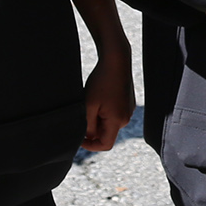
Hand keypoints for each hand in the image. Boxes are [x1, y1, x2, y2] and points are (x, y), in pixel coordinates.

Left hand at [68, 0, 134, 151]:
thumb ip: (87, 125)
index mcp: (117, 121)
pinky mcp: (127, 102)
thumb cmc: (101, 82)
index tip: (77, 137)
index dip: (90, 146)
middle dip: (92, 130)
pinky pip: (113, 114)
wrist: (116, 60)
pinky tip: (98, 97)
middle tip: (80, 115)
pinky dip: (103, 111)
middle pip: (106, 134)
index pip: (105, 145)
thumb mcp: (89, 105)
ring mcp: (128, 109)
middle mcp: (126, 118)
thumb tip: (86, 137)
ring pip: (109, 123)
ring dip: (97, 119)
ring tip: (89, 103)